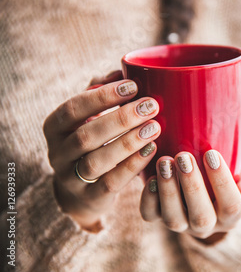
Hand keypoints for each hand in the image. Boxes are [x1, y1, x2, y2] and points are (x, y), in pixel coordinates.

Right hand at [43, 72, 161, 229]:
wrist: (82, 191)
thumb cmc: (92, 141)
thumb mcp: (90, 115)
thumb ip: (101, 91)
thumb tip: (121, 72)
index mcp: (55, 127)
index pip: (73, 109)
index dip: (102, 97)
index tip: (133, 86)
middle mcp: (57, 154)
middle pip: (86, 136)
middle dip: (121, 119)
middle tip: (151, 106)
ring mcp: (71, 179)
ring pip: (96, 161)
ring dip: (128, 142)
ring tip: (155, 127)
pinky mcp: (90, 198)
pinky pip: (111, 183)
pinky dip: (132, 166)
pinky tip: (152, 150)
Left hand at [140, 150, 240, 242]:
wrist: (206, 173)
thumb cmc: (231, 171)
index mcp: (231, 217)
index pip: (232, 206)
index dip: (222, 183)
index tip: (212, 154)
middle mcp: (206, 226)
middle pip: (201, 217)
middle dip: (192, 186)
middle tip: (184, 157)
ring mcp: (181, 224)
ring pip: (174, 219)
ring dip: (168, 190)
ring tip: (165, 162)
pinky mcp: (159, 218)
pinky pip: (151, 215)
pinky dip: (149, 198)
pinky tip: (151, 176)